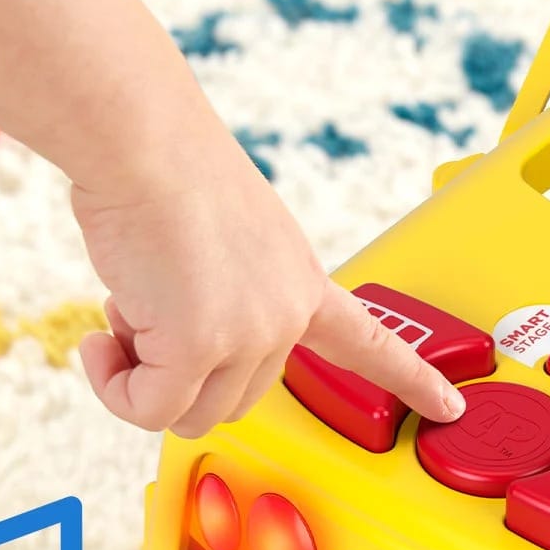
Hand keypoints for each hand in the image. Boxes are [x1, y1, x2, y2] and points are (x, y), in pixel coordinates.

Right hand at [73, 130, 467, 437]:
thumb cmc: (163, 173)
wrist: (142, 139)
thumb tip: (177, 353)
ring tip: (124, 311)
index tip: (451, 405)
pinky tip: (99, 344)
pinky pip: (150, 409)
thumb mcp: (223, 243)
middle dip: (176, 370)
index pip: (371, 341)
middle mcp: (287, 313)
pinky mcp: (199, 345)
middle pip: (236, 399)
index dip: (411, 378)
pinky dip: (114, 388)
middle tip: (144, 307)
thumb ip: (225, 300)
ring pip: (192, 411)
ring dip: (139, 378)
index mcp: (302, 281)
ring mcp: (250, 332)